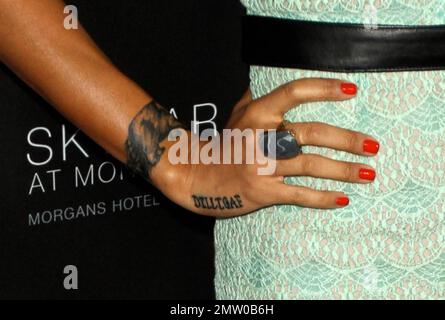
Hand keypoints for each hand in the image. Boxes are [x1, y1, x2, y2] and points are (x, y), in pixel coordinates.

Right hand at [151, 78, 379, 216]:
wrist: (194, 176)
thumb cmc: (220, 144)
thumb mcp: (234, 116)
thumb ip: (252, 99)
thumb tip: (260, 81)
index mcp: (256, 114)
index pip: (293, 93)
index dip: (324, 88)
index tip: (352, 90)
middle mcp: (261, 137)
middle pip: (311, 133)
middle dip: (346, 140)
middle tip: (372, 146)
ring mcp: (262, 166)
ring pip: (310, 165)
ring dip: (343, 170)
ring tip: (368, 173)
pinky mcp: (263, 191)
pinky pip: (298, 194)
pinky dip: (322, 197)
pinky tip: (343, 199)